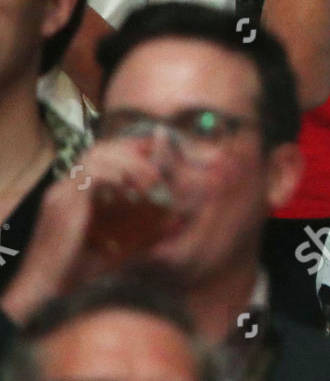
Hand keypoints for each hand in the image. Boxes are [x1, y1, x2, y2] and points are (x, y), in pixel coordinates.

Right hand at [1, 139, 173, 323]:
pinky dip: (118, 175)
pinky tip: (135, 189)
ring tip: (151, 180)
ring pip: (97, 155)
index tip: (157, 156)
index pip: (101, 156)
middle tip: (159, 166)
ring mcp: (62, 192)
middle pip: (100, 149)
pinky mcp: (63, 202)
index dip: (130, 152)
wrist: (44, 290)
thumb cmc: (78, 272)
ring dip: (130, 162)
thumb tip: (175, 222)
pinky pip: (93, 174)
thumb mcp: (117, 247)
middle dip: (133, 151)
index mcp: (73, 193)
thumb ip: (144, 232)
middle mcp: (65, 188)